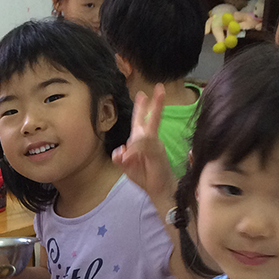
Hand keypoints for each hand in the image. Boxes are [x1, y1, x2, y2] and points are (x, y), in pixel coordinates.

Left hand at [113, 85, 173, 200]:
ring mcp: (156, 146)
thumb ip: (120, 159)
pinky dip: (134, 151)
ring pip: (143, 135)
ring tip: (128, 156)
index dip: (141, 109)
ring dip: (133, 145)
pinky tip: (127, 159)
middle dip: (154, 105)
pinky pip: (145, 146)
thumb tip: (119, 151)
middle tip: (159, 88)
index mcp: (142, 141)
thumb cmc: (145, 177)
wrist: (159, 189)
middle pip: (150, 120)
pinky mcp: (158, 153)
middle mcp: (150, 140)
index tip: (142, 95)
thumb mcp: (127, 168)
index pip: (140, 122)